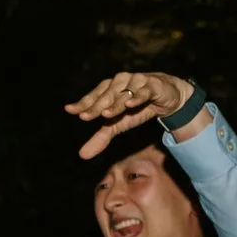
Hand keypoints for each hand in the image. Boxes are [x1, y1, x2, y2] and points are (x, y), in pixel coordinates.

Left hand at [66, 71, 196, 160]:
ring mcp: (137, 81)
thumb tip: (81, 155)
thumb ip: (101, 137)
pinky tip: (130, 104)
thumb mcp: (118, 124)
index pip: (94, 96)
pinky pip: (144, 91)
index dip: (82, 103)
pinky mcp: (153, 85)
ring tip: (106, 114)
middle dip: (96, 106)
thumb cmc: (137, 108)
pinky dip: (138, 97)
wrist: (165, 98)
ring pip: (124, 92)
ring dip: (115, 103)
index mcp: (109, 88)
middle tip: (85, 116)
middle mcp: (120, 82)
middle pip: (106, 95)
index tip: (70, 110)